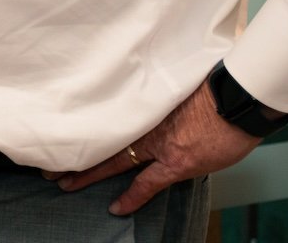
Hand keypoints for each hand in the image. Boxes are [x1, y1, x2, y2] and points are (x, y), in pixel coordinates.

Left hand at [53, 80, 262, 214]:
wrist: (238, 97)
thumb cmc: (216, 84)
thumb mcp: (182, 81)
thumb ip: (163, 92)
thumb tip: (154, 92)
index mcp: (145, 101)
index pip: (107, 114)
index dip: (86, 123)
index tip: (67, 128)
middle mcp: (145, 122)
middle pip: (102, 137)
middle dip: (75, 150)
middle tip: (49, 160)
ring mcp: (158, 144)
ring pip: (114, 160)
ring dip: (88, 173)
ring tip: (63, 183)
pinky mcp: (175, 163)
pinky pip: (147, 184)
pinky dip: (132, 197)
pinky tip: (116, 207)